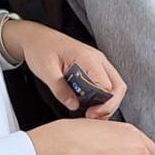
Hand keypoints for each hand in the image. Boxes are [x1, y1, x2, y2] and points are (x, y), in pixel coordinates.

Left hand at [4, 19, 125, 118]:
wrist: (37, 38)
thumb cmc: (41, 49)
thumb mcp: (46, 71)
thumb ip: (60, 89)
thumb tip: (73, 105)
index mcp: (87, 58)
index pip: (107, 85)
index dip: (102, 103)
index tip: (90, 114)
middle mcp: (97, 59)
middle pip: (117, 86)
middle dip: (109, 105)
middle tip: (93, 116)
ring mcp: (97, 62)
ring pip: (115, 86)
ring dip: (107, 102)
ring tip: (92, 113)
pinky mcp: (94, 66)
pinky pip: (107, 83)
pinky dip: (103, 96)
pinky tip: (91, 104)